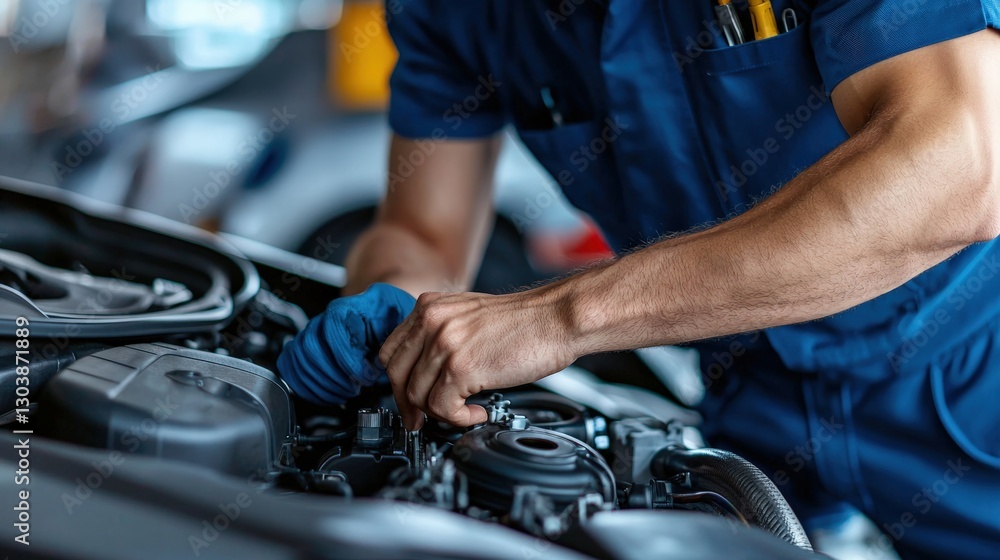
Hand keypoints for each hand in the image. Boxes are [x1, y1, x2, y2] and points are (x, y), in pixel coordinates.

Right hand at [277, 283, 415, 404]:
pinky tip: (325, 394)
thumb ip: (390, 339)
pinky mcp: (305, 345)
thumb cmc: (390, 317)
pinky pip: (291, 363)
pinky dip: (304, 384)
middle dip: (333, 376)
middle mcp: (324, 317)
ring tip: (343, 392)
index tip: (366, 377)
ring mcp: (312, 331)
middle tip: (353, 388)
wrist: (381, 311)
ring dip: (321, 383)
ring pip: (299, 357)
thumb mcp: (399, 322)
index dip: (348, 360)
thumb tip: (380, 364)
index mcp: (348, 307)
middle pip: (311, 347)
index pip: (334, 331)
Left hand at [378, 288, 576, 429]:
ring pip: (417, 395)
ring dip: (440, 412)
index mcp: (429, 307)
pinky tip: (477, 411)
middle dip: (409, 404)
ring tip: (466, 410)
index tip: (408, 398)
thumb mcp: (469, 315)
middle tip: (422, 419)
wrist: (558, 318)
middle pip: (396, 375)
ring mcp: (444, 344)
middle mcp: (432, 321)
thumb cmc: (525, 321)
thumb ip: (441, 334)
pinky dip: (458, 418)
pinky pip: (441, 408)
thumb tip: (423, 372)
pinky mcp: (461, 368)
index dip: (398, 381)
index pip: (391, 351)